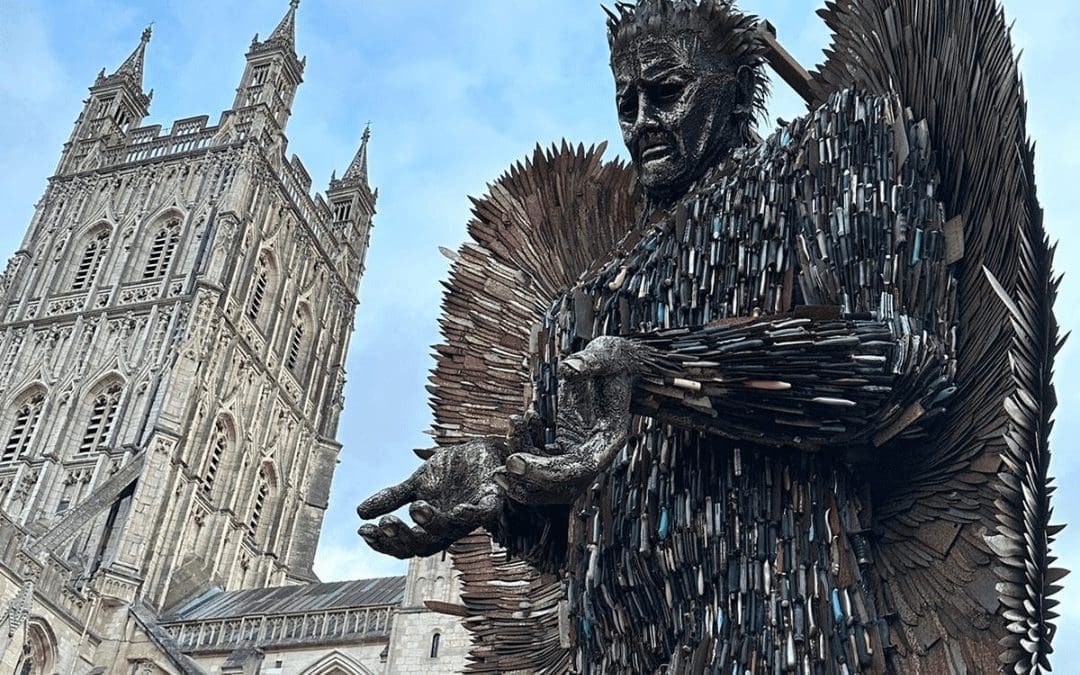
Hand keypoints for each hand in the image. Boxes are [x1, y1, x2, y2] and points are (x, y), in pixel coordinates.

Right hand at [357, 437, 505, 557]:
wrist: (481, 449)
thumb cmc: (451, 471)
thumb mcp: (417, 482)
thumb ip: (393, 497)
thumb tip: (359, 512)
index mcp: (430, 527)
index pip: (405, 544)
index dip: (384, 542)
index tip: (363, 530)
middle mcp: (449, 528)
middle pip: (424, 545)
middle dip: (403, 537)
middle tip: (385, 523)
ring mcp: (470, 516)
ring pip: (450, 529)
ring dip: (431, 522)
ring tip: (415, 508)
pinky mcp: (491, 500)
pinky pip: (484, 512)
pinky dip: (472, 514)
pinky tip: (457, 510)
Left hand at [495, 335, 650, 504]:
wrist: (619, 368)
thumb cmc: (614, 364)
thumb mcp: (606, 356)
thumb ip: (589, 362)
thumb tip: (569, 367)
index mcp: (609, 439)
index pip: (579, 469)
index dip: (545, 471)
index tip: (514, 461)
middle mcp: (595, 452)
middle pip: (563, 485)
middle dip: (529, 483)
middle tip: (500, 471)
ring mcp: (579, 451)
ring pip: (549, 477)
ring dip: (522, 466)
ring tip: (512, 425)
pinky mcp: (566, 444)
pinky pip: (543, 459)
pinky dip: (526, 448)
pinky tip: (521, 422)